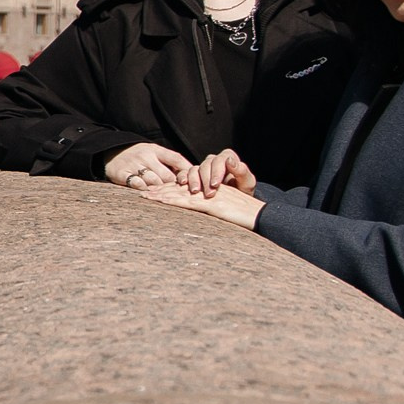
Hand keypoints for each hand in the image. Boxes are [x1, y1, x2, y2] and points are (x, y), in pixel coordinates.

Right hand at [103, 142, 194, 191]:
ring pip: (153, 181)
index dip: (185, 172)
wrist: (112, 151)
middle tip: (178, 195)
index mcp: (156, 150)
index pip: (176, 159)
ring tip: (163, 197)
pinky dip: (143, 189)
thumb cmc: (140, 156)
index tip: (190, 183)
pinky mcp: (122, 173)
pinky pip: (136, 183)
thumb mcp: (154, 153)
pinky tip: (147, 193)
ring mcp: (133, 164)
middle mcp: (145, 155)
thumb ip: (170, 162)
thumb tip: (193, 175)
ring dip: (159, 190)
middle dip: (172, 187)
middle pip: (166, 175)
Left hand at [143, 179, 264, 230]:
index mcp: (209, 190)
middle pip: (179, 188)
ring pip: (180, 193)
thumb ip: (212, 207)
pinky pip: (188, 202)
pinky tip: (162, 202)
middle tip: (142, 192)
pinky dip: (173, 201)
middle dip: (160, 190)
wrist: (260, 215)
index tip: (154, 191)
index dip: (169, 189)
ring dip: (161, 195)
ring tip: (145, 196)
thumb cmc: (245, 215)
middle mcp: (206, 190)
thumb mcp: (225, 209)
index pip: (185, 188)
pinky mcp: (211, 204)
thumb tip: (200, 211)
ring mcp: (208, 196)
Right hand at [176, 149, 256, 196]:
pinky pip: (184, 173)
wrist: (235, 204)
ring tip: (195, 191)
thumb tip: (230, 161)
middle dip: (206, 180)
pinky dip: (182, 178)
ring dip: (193, 180)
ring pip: (194, 169)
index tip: (216, 184)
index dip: (217, 171)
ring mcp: (202, 169)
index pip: (220, 159)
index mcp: (227, 159)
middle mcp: (213, 162)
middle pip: (205, 165)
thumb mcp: (247, 183)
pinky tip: (183, 184)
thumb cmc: (243, 192)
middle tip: (208, 193)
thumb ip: (242, 171)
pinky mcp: (192, 176)